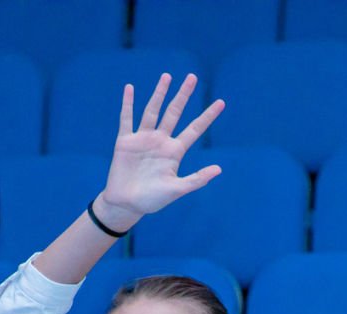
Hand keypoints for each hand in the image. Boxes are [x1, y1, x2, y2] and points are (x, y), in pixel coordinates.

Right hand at [92, 73, 224, 229]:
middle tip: (192, 77)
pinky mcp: (125, 142)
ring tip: (167, 76)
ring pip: (152, 111)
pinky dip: (128, 104)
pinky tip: (130, 88)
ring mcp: (143, 139)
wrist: (126, 205)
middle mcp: (161, 141)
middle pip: (174, 113)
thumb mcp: (177, 190)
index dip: (207, 116)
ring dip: (159, 93)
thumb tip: (219, 169)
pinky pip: (127, 119)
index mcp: (175, 152)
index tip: (221, 103)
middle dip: (183, 96)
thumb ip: (196, 179)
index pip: (194, 129)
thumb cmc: (152, 200)